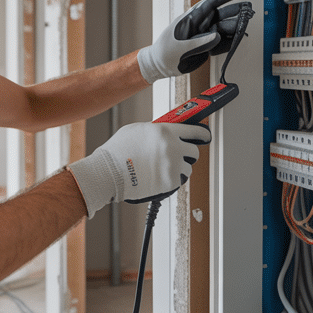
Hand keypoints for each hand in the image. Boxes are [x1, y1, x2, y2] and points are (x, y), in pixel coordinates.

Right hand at [66, 122, 210, 216]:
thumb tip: (165, 131)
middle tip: (177, 156)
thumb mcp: (137, 130)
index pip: (195, 130)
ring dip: (179, 168)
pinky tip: (158, 176)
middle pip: (194, 151)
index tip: (205, 136)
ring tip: (162, 168)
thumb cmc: (117, 151)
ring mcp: (172, 166)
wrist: (108, 173)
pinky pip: (180, 180)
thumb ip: (155, 130)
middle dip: (187, 153)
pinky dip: (172, 179)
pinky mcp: (170, 182)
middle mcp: (172, 147)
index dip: (202, 134)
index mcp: (165, 131)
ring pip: (188, 167)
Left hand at [137, 0, 245, 82]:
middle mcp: (200, 25)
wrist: (161, 65)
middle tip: (249, 10)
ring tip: (246, 27)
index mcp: (191, 19)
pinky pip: (222, 43)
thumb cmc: (165, 52)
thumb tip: (216, 37)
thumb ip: (199, 42)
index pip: (211, 4)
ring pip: (224, 29)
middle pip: (221, 15)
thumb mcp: (180, 47)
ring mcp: (204, 36)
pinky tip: (238, 40)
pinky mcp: (207, 47)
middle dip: (236, 11)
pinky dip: (230, 42)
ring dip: (235, 28)